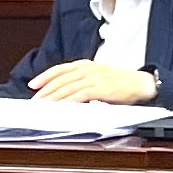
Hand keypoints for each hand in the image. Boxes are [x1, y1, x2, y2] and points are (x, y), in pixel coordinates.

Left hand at [28, 60, 158, 105]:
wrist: (140, 83)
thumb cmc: (120, 81)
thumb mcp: (98, 75)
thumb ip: (82, 80)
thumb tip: (64, 91)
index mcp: (85, 64)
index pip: (59, 69)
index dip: (44, 76)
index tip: (33, 84)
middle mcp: (87, 69)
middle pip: (60, 79)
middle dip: (45, 91)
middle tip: (34, 101)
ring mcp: (93, 78)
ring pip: (67, 87)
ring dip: (53, 98)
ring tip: (43, 106)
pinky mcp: (100, 88)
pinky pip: (79, 95)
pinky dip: (68, 101)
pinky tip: (61, 107)